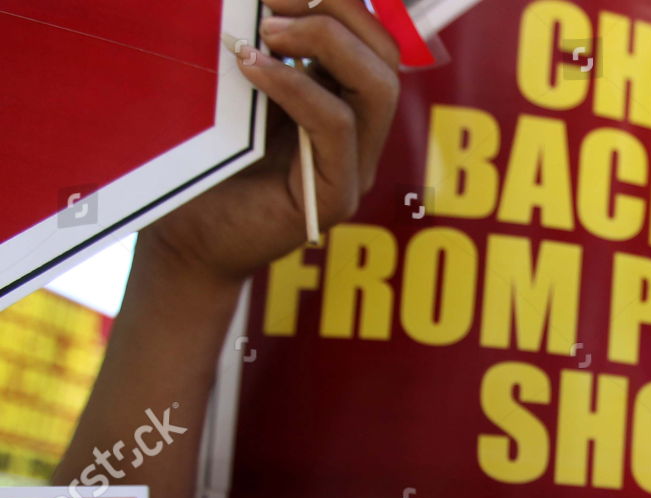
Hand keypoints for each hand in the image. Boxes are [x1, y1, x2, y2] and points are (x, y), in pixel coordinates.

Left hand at [141, 0, 399, 286]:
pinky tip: (252, 68)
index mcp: (340, 103)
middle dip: (338, 11)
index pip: (371, 38)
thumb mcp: (235, 92)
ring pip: (378, 87)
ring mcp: (353, 168)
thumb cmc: (201, 166)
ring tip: (265, 34)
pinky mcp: (335, 196)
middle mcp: (359, 135)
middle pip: (387, 54)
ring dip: (325, 43)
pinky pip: (336, 126)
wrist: (184, 241)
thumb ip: (261, 50)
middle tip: (273, 3)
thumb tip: (262, 1)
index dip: (344, 2)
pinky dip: (296, 86)